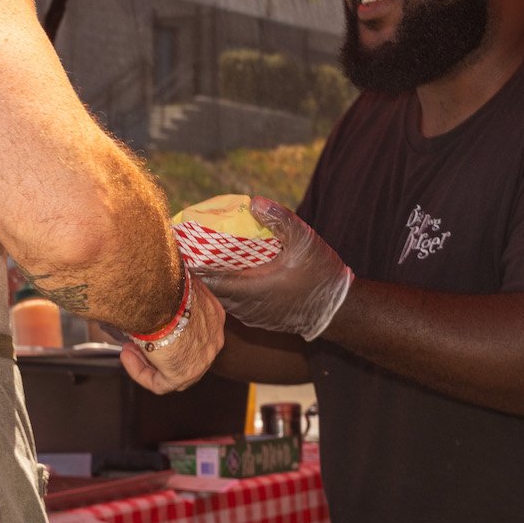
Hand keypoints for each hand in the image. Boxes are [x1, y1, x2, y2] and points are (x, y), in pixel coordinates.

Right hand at [119, 276, 224, 393]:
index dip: (171, 329)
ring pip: (173, 369)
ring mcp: (201, 360)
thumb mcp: (171, 285)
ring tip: (128, 347)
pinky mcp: (183, 375)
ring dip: (148, 359)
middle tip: (138, 338)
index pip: (195, 329)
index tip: (151, 322)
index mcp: (214, 315)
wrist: (161, 295)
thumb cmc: (164, 284)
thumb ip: (168, 294)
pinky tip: (126, 355)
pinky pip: (160, 383)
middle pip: (185, 350)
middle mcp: (213, 339)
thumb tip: (152, 287)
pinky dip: (140, 371)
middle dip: (160, 346)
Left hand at [199, 197, 351, 339]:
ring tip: (207, 258)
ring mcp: (253, 317)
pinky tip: (232, 275)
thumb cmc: (321, 275)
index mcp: (251, 289)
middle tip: (193, 247)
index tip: (183, 246)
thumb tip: (254, 201)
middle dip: (201, 269)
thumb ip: (280, 219)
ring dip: (215, 281)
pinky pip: (236, 305)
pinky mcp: (262, 320)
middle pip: (211, 290)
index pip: (208, 279)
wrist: (339, 311)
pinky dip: (229, 290)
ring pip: (223, 299)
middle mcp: (247, 307)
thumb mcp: (305, 240)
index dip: (193, 263)